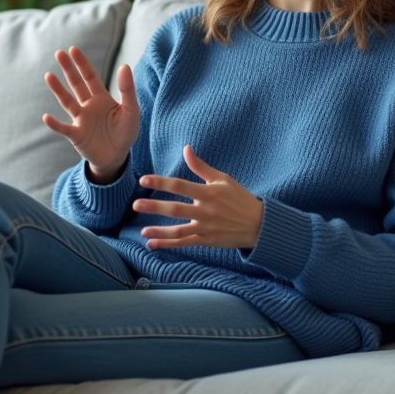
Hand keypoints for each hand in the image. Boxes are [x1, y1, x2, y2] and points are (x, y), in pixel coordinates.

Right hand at [43, 46, 139, 181]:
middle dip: (68, 69)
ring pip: (67, 102)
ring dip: (58, 90)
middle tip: (58, 53)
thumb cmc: (125, 132)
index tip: (73, 49)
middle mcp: (88, 106)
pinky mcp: (76, 136)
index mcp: (101, 98)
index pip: (90, 77)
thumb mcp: (131, 110)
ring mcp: (80, 120)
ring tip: (48, 76)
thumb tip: (124, 65)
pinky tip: (46, 117)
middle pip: (76, 85)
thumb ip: (127, 90)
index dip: (82, 64)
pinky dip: (54, 124)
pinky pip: (63, 128)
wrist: (118, 157)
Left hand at [133, 146, 263, 249]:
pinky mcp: (207, 241)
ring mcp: (206, 228)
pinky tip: (152, 244)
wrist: (259, 225)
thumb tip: (186, 149)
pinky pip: (184, 243)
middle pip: (176, 210)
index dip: (161, 182)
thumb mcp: (223, 179)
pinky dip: (168, 245)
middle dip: (155, 207)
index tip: (144, 179)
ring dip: (159, 231)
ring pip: (179, 231)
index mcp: (209, 192)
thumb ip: (201, 167)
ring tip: (142, 230)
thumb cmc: (239, 198)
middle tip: (135, 205)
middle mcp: (206, 211)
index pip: (180, 186)